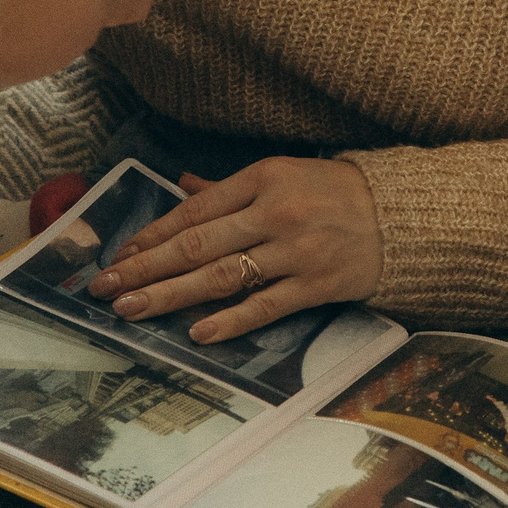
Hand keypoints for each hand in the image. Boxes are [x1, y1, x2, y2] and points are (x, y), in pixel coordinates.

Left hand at [86, 156, 382, 341]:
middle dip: (145, 268)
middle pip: (198, 245)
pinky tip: (197, 332)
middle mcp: (275, 212)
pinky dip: (231, 319)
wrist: (402, 215)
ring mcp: (296, 249)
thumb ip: (228, 189)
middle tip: (106, 288)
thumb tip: (180, 186)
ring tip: (132, 309)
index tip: (120, 254)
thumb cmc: (336, 193)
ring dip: (171, 294)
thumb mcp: (283, 175)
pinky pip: (266, 305)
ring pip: (221, 276)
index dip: (153, 235)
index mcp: (263, 178)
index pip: (195, 212)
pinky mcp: (316, 283)